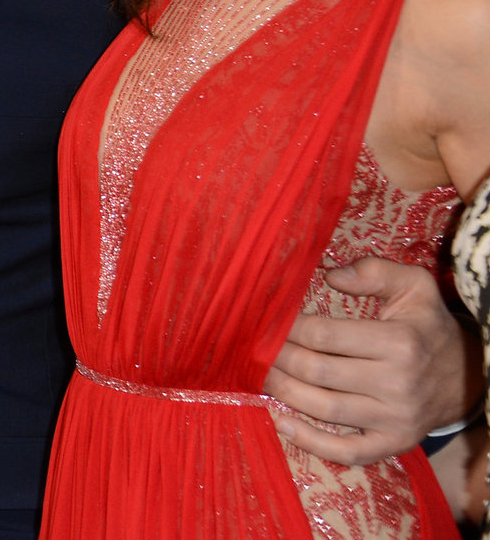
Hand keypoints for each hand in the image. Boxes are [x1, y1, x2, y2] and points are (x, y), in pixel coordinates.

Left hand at [264, 257, 480, 465]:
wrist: (468, 377)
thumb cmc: (427, 326)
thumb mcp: (415, 287)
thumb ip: (375, 271)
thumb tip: (331, 275)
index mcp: (399, 342)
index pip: (323, 334)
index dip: (286, 327)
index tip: (264, 320)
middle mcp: (397, 383)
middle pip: (316, 371)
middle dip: (276, 357)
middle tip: (253, 347)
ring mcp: (395, 418)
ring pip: (323, 408)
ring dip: (281, 391)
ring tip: (258, 374)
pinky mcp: (394, 443)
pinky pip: (347, 451)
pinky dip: (310, 442)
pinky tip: (281, 422)